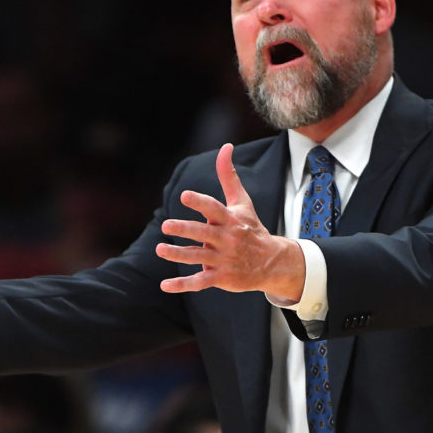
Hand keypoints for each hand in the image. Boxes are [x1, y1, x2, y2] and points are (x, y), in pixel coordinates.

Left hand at [157, 143, 304, 299]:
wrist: (272, 262)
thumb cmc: (251, 228)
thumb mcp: (242, 202)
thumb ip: (229, 176)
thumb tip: (225, 147)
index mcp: (230, 219)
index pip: (213, 209)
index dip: (199, 202)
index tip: (184, 196)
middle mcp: (226, 239)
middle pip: (203, 234)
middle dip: (186, 230)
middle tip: (167, 225)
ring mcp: (224, 259)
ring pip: (198, 257)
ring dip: (178, 254)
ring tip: (160, 249)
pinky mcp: (221, 277)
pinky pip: (199, 282)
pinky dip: (182, 285)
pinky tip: (164, 285)